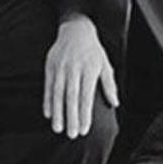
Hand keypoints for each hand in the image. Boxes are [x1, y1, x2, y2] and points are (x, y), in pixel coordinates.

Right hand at [44, 15, 118, 137]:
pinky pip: (48, 86)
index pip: (86, 96)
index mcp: (89, 69)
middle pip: (71, 97)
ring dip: (57, 112)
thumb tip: (114, 103)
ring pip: (58, 93)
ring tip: (58, 128)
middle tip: (71, 134)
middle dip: (71, 117)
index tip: (85, 129)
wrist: (75, 28)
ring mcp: (60, 67)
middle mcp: (74, 69)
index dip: (85, 114)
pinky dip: (47, 101)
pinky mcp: (50, 66)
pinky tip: (48, 113)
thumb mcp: (105, 64)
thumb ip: (109, 84)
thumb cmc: (93, 50)